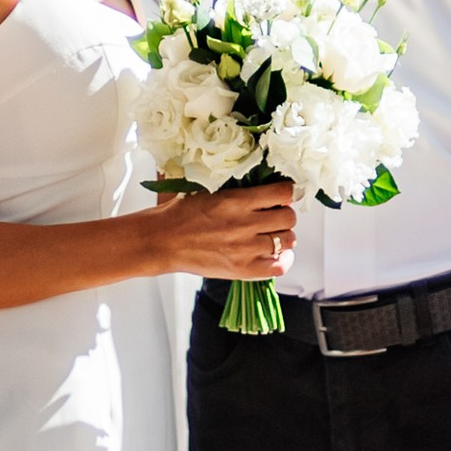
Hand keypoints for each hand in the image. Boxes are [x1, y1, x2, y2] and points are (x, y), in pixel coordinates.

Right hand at [151, 181, 297, 280]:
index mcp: (236, 201)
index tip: (284, 194)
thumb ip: (236, 188)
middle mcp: (244, 224)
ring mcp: (245, 249)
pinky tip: (276, 254)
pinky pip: (278, 266)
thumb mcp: (208, 190)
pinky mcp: (241, 269)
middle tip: (276, 215)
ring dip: (283, 236)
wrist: (162, 241)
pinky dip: (283, 260)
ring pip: (287, 241)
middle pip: (289, 218)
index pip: (282, 193)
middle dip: (285, 214)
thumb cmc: (180, 214)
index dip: (287, 192)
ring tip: (273, 235)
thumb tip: (261, 180)